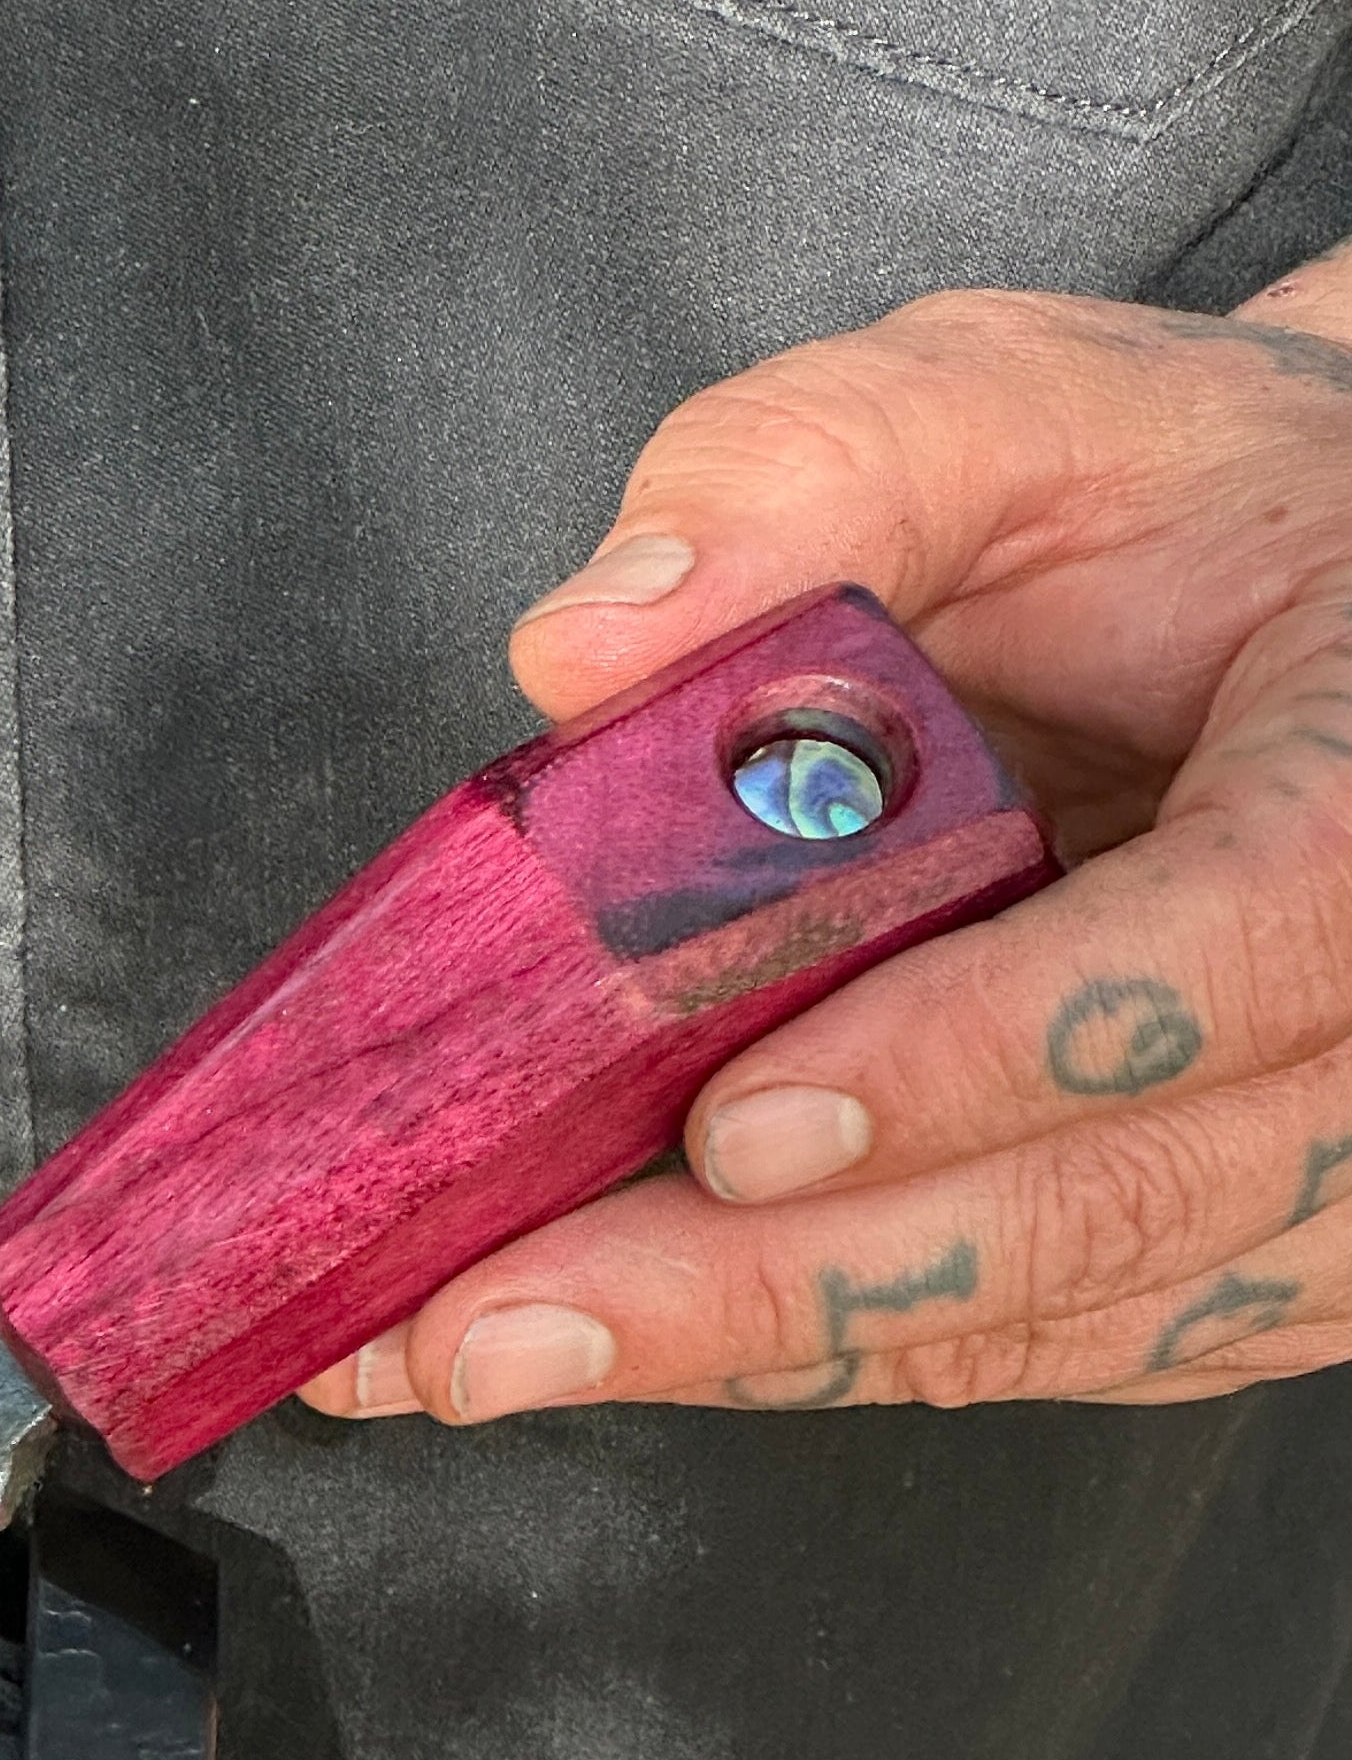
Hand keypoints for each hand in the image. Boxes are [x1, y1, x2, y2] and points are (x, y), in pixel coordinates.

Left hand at [307, 255, 1351, 1421]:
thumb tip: (589, 645)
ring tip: (502, 1349)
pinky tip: (641, 1337)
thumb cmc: (1173, 511)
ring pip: (1060, 1314)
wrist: (1310, 617)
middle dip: (770, 1281)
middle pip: (1105, 1202)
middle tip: (492, 1330)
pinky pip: (1046, 1347)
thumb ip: (814, 476)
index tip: (743, 1128)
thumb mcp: (1016, 410)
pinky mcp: (1264, 1259)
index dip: (977, 1056)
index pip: (1223, 955)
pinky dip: (829, 1348)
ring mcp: (1349, 1171)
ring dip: (764, 1345)